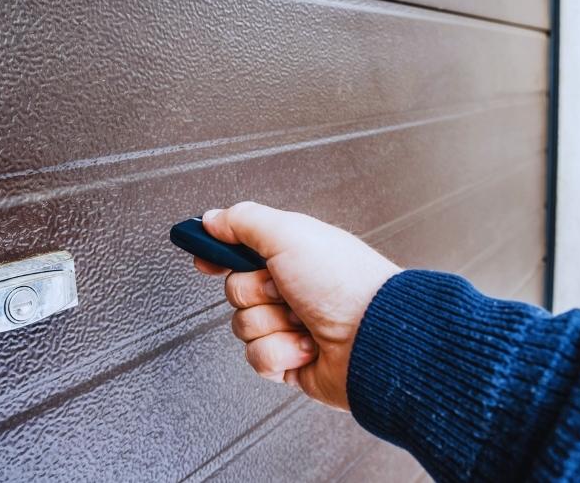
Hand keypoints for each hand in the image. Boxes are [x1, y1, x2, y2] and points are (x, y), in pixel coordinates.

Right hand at [194, 202, 400, 409]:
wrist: (375, 340)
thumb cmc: (347, 283)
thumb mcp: (290, 234)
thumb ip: (244, 220)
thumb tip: (212, 218)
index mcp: (293, 254)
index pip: (241, 248)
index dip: (218, 252)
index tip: (204, 254)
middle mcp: (291, 288)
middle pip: (235, 290)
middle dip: (256, 291)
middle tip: (283, 288)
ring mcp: (290, 326)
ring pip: (243, 326)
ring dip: (270, 323)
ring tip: (302, 319)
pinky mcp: (291, 360)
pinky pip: (258, 358)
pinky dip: (280, 351)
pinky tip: (306, 345)